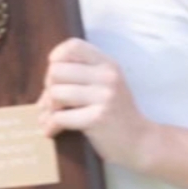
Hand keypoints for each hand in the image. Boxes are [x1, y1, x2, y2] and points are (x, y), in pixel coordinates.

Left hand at [39, 38, 155, 170]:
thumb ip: (84, 73)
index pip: (74, 46)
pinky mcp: (98, 118)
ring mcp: (104, 97)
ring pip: (55, 93)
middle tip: (53, 102)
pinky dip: (51, 126)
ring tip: (51, 117)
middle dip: (47, 87)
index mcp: (108, 64)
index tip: (54, 74)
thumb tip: (46, 74)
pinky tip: (52, 131)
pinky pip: (60, 117)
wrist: (141, 142)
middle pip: (56, 70)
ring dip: (47, 108)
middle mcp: (107, 76)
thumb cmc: (117, 113)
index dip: (57, 57)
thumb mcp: (107, 85)